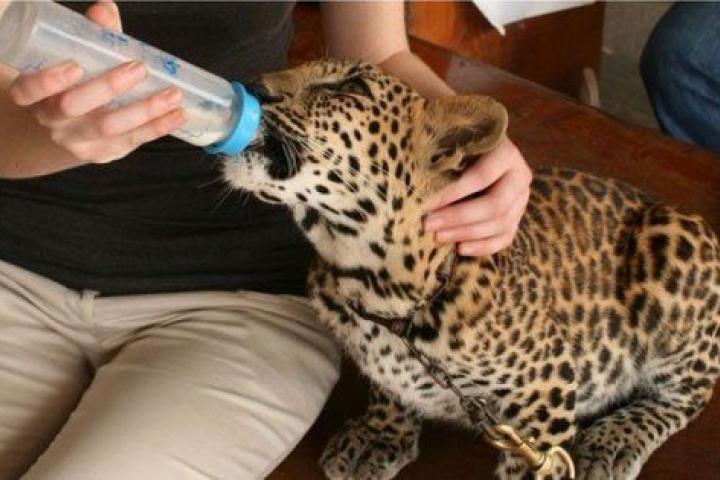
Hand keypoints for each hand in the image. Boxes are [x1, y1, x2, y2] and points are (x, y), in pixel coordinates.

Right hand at [7, 1, 185, 163]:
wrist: (73, 127)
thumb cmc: (77, 83)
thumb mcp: (78, 58)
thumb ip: (92, 36)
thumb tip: (105, 12)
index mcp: (36, 95)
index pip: (28, 90)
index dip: (47, 81)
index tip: (73, 66)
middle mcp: (54, 121)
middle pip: (75, 107)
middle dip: (108, 87)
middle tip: (137, 68)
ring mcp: (79, 140)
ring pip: (110, 127)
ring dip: (145, 109)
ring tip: (172, 93)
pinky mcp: (106, 152)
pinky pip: (134, 140)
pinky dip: (159, 127)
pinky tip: (178, 114)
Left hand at [425, 136, 531, 256]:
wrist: (481, 153)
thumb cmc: (460, 147)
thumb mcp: (454, 145)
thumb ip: (446, 162)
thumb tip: (421, 189)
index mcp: (506, 154)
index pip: (482, 177)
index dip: (454, 193)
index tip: (427, 204)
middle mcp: (520, 177)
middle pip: (495, 205)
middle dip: (459, 218)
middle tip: (429, 225)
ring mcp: (522, 199)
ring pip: (501, 224)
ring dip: (467, 234)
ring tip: (438, 237)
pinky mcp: (517, 218)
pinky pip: (505, 238)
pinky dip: (483, 247)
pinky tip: (460, 248)